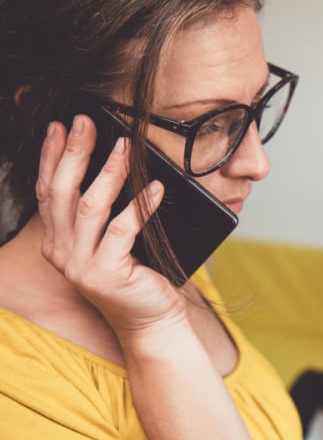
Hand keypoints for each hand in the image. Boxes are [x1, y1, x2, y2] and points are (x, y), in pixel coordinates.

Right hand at [36, 115, 186, 337]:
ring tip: (124, 146)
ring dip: (108, 172)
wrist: (152, 318)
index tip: (61, 126)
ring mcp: (81, 266)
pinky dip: (140, 204)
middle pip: (62, 193)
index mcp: (58, 242)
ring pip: (90, 207)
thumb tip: (115, 161)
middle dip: (73, 153)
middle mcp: (62, 253)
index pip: (49, 191)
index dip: (53, 157)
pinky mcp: (107, 274)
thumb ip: (104, 211)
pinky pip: (124, 229)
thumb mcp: (112, 239)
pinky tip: (156, 187)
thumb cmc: (136, 273)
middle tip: (85, 122)